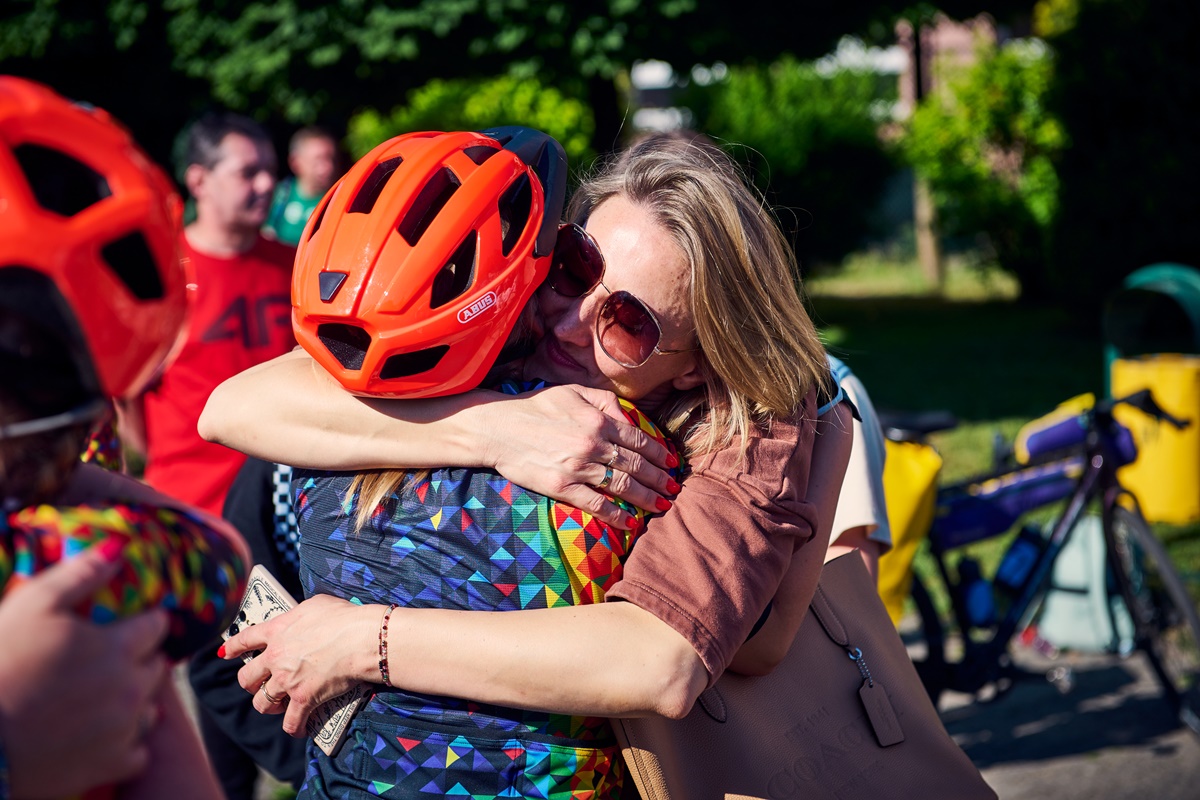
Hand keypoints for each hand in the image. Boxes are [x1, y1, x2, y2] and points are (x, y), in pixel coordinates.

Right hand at [0, 539, 169, 797]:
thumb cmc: (0, 663)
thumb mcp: (33, 605)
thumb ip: (81, 574)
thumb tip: (118, 547)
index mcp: (120, 647)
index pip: (158, 625)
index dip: (143, 621)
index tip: (125, 625)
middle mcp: (132, 688)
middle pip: (156, 665)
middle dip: (138, 659)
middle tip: (105, 661)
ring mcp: (125, 730)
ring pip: (150, 707)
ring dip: (134, 699)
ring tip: (100, 696)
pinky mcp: (111, 764)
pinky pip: (138, 750)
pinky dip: (125, 742)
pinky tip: (99, 733)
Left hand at [221, 593, 379, 736]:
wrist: (360, 638)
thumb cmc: (343, 617)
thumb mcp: (315, 604)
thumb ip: (299, 615)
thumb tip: (301, 620)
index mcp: (276, 631)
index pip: (244, 640)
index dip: (233, 647)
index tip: (225, 653)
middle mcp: (275, 657)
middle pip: (246, 678)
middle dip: (251, 684)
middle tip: (261, 684)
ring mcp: (287, 681)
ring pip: (262, 703)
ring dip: (269, 706)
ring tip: (279, 706)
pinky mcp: (303, 699)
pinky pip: (290, 722)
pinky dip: (294, 727)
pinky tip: (299, 728)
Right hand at [478, 385, 679, 527]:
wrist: (498, 428)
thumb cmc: (536, 407)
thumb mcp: (573, 392)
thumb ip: (606, 402)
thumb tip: (631, 418)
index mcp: (598, 420)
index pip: (639, 439)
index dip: (658, 453)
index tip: (671, 462)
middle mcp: (593, 444)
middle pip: (636, 465)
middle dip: (659, 478)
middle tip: (674, 487)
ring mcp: (578, 468)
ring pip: (623, 486)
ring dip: (647, 497)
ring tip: (662, 504)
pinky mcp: (562, 487)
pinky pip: (596, 505)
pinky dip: (617, 515)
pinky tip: (631, 522)